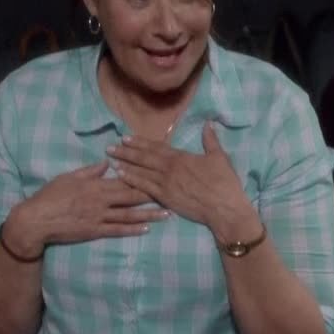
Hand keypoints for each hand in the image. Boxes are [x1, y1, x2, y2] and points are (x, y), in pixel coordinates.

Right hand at [3, 160, 168, 255]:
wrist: (36, 220)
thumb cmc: (50, 196)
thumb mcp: (69, 177)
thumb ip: (90, 171)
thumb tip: (106, 162)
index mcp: (96, 185)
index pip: (124, 180)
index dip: (143, 178)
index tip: (160, 175)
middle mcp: (101, 201)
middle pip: (132, 198)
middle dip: (153, 196)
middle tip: (172, 195)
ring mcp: (99, 218)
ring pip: (129, 215)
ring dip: (149, 215)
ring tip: (167, 214)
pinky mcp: (94, 232)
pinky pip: (117, 230)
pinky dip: (133, 229)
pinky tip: (146, 229)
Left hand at [107, 122, 256, 234]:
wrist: (223, 209)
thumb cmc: (224, 183)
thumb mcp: (219, 157)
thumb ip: (210, 140)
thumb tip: (208, 124)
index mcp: (181, 158)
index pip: (156, 147)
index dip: (140, 142)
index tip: (126, 138)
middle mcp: (169, 169)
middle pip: (143, 158)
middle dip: (126, 152)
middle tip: (110, 147)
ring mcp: (165, 184)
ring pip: (140, 172)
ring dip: (125, 165)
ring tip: (111, 159)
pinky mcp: (165, 198)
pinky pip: (144, 188)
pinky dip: (131, 181)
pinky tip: (121, 177)